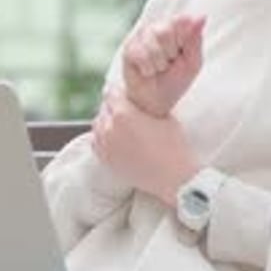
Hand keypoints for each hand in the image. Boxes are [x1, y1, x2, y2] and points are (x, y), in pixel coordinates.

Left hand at [92, 88, 199, 205]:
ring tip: (123, 125)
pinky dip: (103, 137)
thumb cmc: (173, 146)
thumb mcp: (164, 115)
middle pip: (104, 108)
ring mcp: (104, 146)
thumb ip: (145, 104)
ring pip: (98, 124)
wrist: (173, 178)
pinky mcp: (105, 160)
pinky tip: (117, 138)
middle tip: (129, 110)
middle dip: (115, 106)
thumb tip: (136, 97)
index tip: (128, 95)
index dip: (122, 92)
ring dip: (108, 121)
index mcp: (123, 114)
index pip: (112, 93)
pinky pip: (97, 141)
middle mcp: (108, 128)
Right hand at [121, 14, 205, 117]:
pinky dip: (148, 68)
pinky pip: (140, 54)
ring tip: (158, 69)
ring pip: (152, 44)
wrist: (157, 100)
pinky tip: (147, 71)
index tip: (182, 54)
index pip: (181, 20)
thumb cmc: (176, 79)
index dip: (183, 40)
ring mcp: (141, 36)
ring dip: (159, 64)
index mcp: (176, 27)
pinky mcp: (128, 47)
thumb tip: (202, 16)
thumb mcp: (192, 62)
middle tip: (169, 63)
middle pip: (165, 31)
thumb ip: (196, 40)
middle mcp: (158, 26)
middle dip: (170, 53)